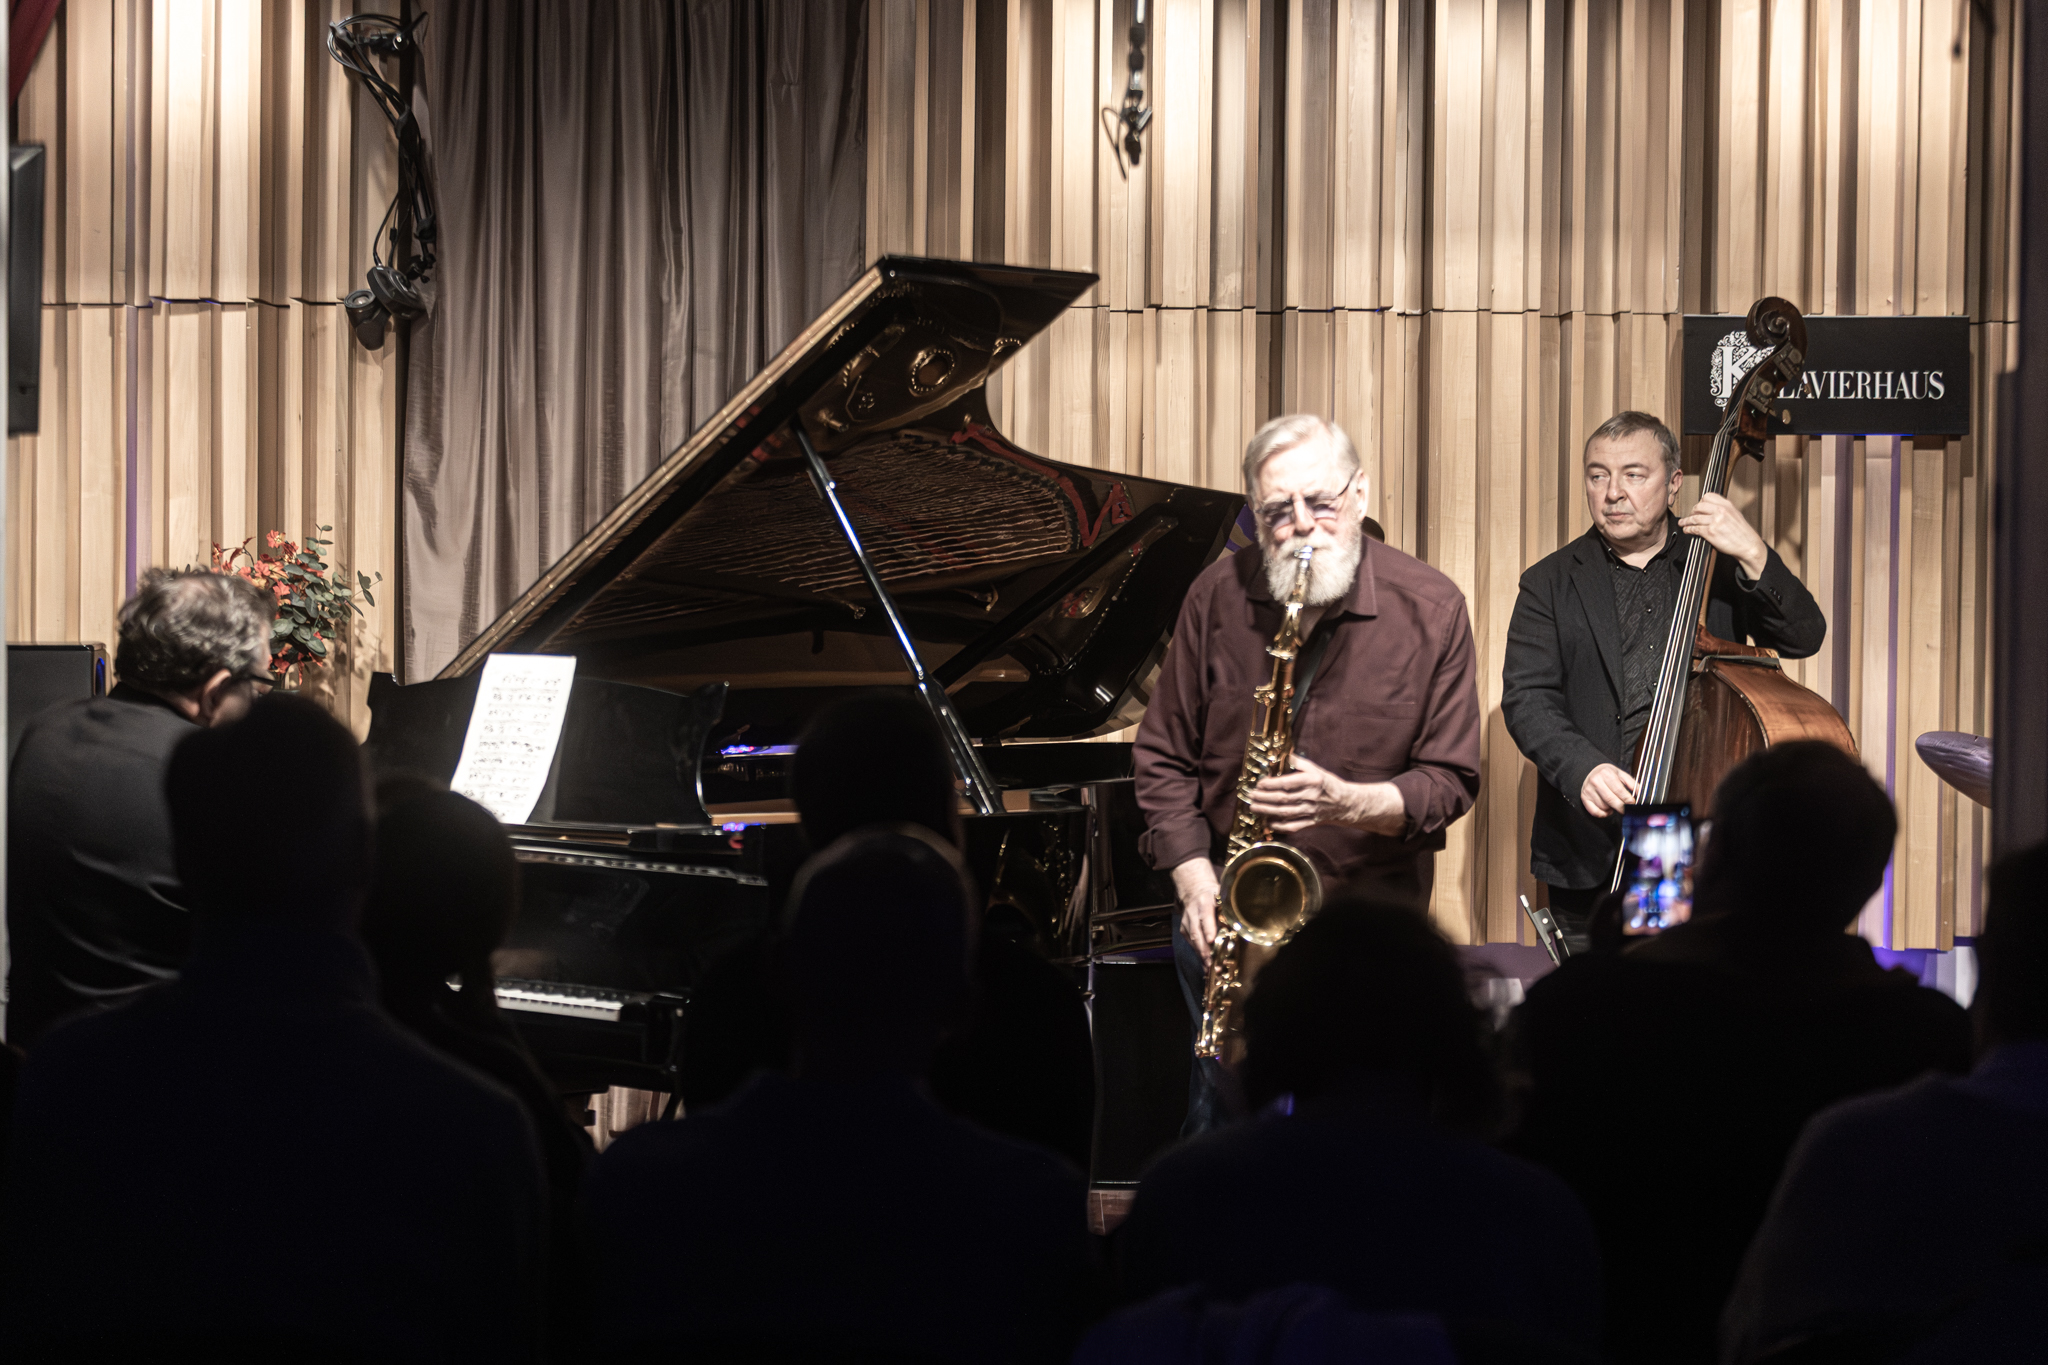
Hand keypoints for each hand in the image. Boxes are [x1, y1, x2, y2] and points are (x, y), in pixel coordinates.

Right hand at [1173, 859, 1220, 966]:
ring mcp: (1187, 923)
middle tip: (1213, 965)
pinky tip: (1206, 966)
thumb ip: (1229, 910)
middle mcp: (1193, 914)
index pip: (1206, 917)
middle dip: (1205, 951)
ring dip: (1203, 957)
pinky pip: (1192, 944)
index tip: (1212, 941)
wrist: (1193, 891)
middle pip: (1198, 934)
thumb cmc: (1212, 896)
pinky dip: (1200, 955)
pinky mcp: (1184, 931)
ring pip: (1194, 942)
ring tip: (1210, 970)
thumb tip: (1240, 926)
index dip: (1209, 929)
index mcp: (1204, 904)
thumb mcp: (1222, 897)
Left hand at [1247, 754, 1405, 835]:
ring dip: (1267, 811)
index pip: (1288, 783)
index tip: (1259, 783)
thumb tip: (1284, 754)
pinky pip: (1293, 826)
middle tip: (1251, 796)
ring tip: (1253, 807)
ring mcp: (1311, 811)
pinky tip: (1268, 823)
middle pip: (1283, 799)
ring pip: (1285, 813)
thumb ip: (1299, 763)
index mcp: (1312, 781)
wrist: (1346, 804)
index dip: (1271, 784)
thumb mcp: (1317, 769)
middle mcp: (1311, 797)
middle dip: (1264, 798)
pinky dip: (1279, 826)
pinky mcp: (1311, 823)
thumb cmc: (1328, 784)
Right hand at [1580, 763, 1639, 818]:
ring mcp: (1588, 790)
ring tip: (1614, 804)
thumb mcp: (1620, 774)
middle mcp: (1596, 781)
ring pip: (1604, 807)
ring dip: (1611, 809)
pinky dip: (1603, 814)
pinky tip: (1607, 809)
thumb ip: (1632, 783)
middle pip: (1611, 800)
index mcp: (1606, 774)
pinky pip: (1595, 812)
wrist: (1590, 771)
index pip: (1619, 791)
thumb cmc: (1607, 774)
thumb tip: (1641, 794)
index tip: (1633, 804)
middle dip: (1622, 807)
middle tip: (1627, 810)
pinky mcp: (1584, 797)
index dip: (1628, 800)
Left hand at [1678, 492, 1768, 579]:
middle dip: (1692, 512)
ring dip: (1686, 521)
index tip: (1697, 508)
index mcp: (1727, 505)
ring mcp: (1715, 521)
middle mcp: (1720, 511)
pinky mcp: (1710, 532)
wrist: (1748, 544)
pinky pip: (1694, 529)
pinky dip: (1688, 529)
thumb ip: (1723, 509)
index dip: (1700, 502)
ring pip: (1694, 518)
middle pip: (1698, 507)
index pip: (1707, 496)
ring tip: (1683, 523)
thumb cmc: (1741, 532)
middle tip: (1689, 516)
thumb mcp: (1735, 514)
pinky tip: (1687, 530)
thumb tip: (1708, 508)